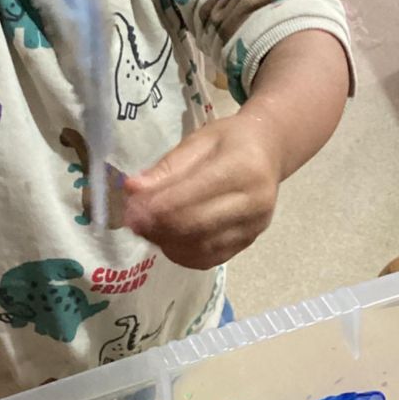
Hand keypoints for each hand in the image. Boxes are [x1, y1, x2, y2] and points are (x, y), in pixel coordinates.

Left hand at [123, 115, 281, 269]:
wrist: (268, 153)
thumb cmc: (230, 141)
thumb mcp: (197, 141)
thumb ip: (166, 168)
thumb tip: (132, 190)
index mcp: (243, 167)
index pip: (193, 194)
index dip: (158, 206)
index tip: (130, 210)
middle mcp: (254, 202)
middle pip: (196, 225)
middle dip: (158, 227)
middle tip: (132, 222)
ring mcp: (254, 227)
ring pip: (200, 247)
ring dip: (166, 242)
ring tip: (147, 229)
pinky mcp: (248, 243)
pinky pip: (208, 258)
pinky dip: (182, 253)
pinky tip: (167, 239)